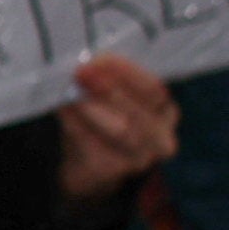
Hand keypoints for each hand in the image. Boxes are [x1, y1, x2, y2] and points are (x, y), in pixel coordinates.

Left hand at [55, 52, 179, 206]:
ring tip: (73, 91)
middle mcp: (161, 139)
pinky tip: (63, 109)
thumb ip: (106, 79)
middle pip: (138, 113)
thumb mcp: (111, 97)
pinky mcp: (110, 171)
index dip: (128, 74)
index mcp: (165, 113)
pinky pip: (93, 144)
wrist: (88, 169)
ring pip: (120, 130)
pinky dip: (75, 124)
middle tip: (83, 71)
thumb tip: (90, 61)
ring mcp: (139, 160)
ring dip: (92, 107)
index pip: (154, 91)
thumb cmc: (101, 121)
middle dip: (109, 90)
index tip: (103, 57)